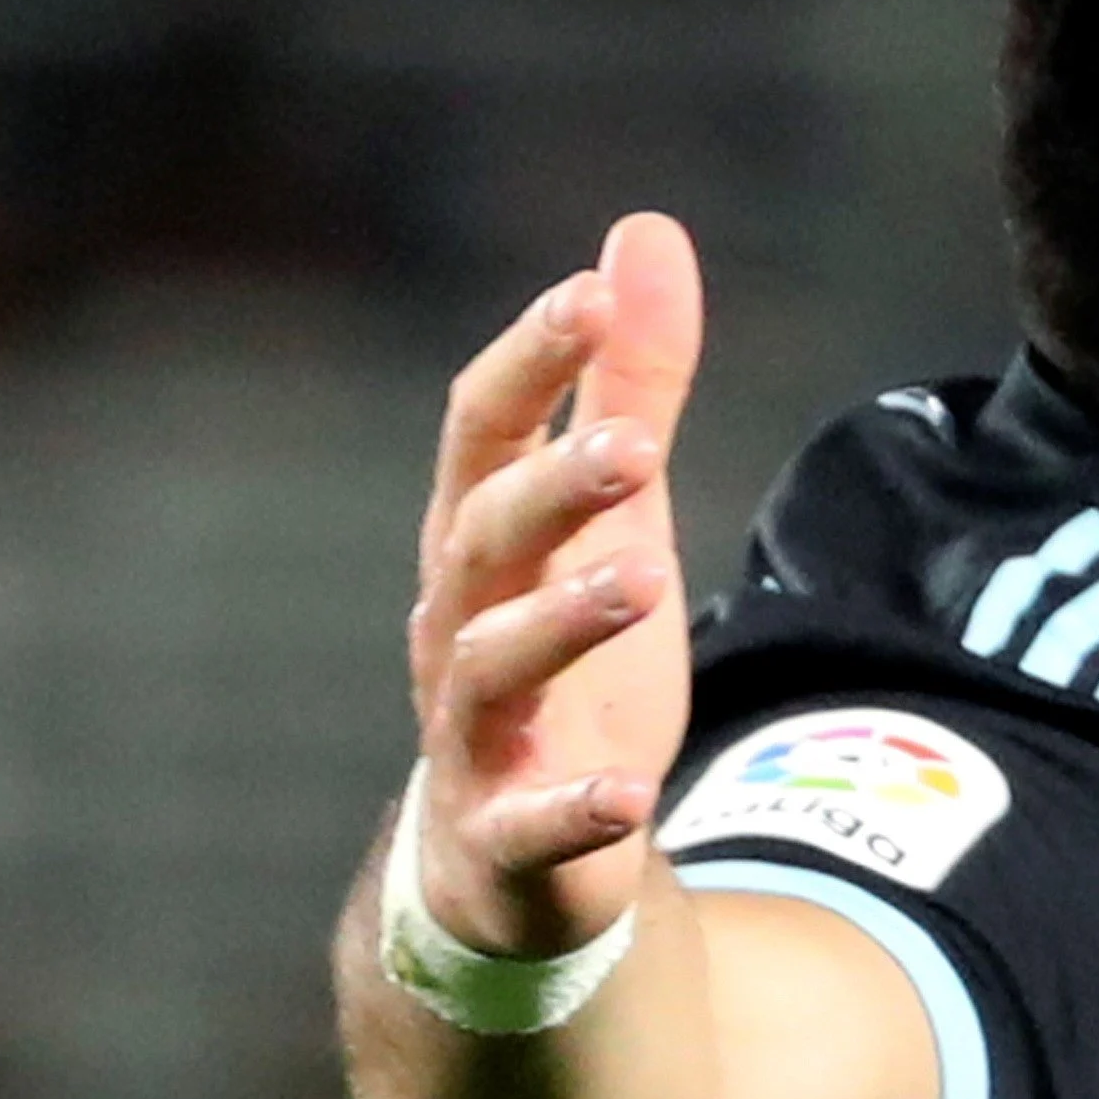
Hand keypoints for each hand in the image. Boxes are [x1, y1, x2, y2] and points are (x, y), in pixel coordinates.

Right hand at [406, 214, 706, 956]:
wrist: (510, 863)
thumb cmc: (562, 665)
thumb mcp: (610, 520)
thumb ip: (630, 388)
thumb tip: (641, 234)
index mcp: (479, 543)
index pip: (483, 434)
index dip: (533, 362)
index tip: (593, 293)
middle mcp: (455, 627)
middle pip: (481, 540)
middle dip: (550, 489)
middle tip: (638, 444)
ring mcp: (470, 738)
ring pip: (488, 669)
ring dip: (560, 622)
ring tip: (644, 577)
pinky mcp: (502, 840)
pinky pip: (525, 826)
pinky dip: (573, 812)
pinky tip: (632, 795)